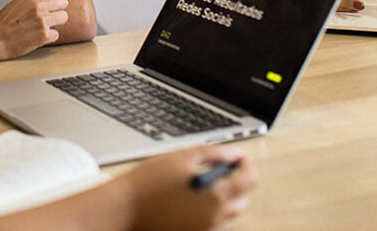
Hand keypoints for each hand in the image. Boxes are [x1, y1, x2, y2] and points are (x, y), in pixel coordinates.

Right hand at [0, 0, 68, 59]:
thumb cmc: (2, 23)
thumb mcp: (17, 2)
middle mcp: (38, 4)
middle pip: (64, 1)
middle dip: (58, 9)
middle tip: (48, 15)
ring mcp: (42, 20)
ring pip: (64, 17)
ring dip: (55, 23)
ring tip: (42, 26)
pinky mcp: (44, 35)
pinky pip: (57, 34)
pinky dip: (49, 37)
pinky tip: (37, 37)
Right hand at [122, 145, 255, 229]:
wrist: (127, 206)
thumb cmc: (150, 181)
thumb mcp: (183, 156)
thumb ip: (214, 153)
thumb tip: (233, 154)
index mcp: (217, 196)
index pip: (249, 180)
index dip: (246, 164)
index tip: (237, 157)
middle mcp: (215, 216)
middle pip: (243, 199)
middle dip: (237, 181)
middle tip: (222, 166)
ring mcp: (204, 226)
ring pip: (228, 210)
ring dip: (225, 193)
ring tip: (202, 177)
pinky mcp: (193, 230)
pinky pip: (212, 218)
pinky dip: (210, 205)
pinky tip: (190, 191)